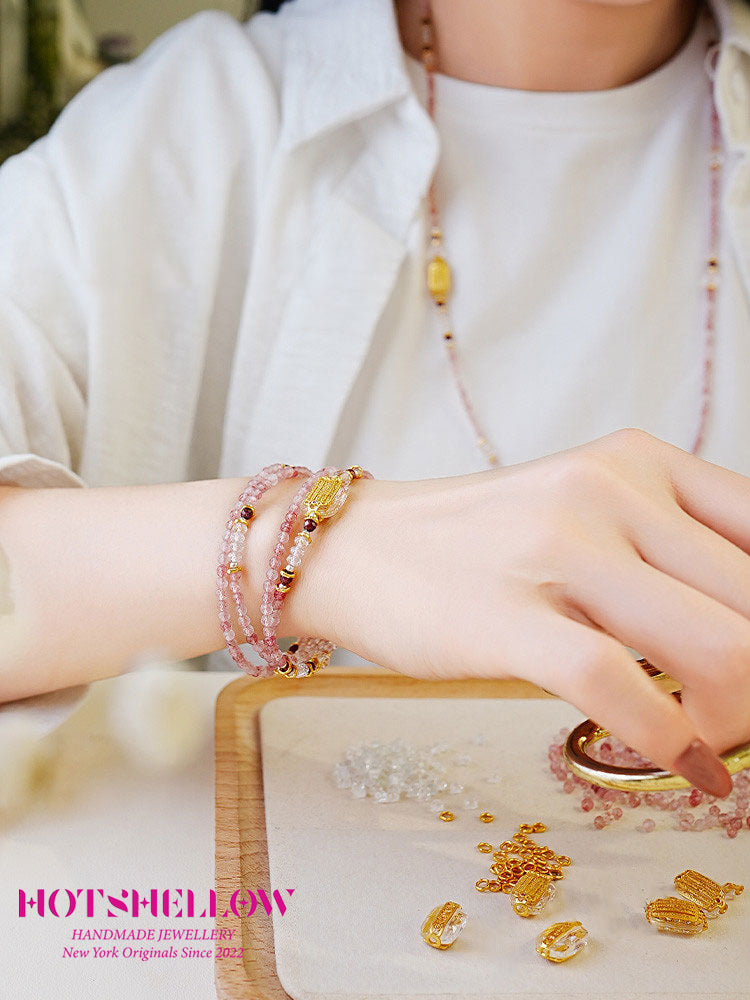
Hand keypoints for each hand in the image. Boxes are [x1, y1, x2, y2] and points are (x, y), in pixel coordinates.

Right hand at [299, 428, 749, 796]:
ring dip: (738, 716)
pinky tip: (689, 767)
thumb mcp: (584, 510)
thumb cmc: (477, 541)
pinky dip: (674, 743)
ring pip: (715, 647)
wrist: (359, 549)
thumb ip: (666, 549)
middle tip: (742, 715)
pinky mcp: (508, 617)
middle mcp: (609, 491)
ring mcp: (557, 550)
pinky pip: (622, 689)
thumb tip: (740, 630)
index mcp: (638, 461)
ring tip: (715, 741)